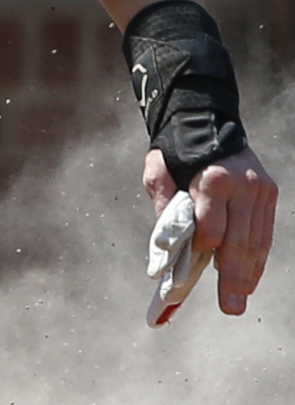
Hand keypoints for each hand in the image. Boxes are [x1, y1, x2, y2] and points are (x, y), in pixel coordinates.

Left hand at [146, 144, 276, 314]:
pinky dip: (256, 258)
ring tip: (238, 300)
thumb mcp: (157, 171)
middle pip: (239, 240)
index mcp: (212, 179)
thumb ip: (164, 205)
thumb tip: (168, 245)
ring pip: (255, 241)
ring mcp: (260, 191)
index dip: (202, 252)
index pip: (211, 227)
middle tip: (229, 307)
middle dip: (233, 278)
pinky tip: (249, 279)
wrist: (205, 120)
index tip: (190, 272)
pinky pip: (263, 234)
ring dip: (247, 274)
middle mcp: (243, 185)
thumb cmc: (175, 151)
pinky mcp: (269, 194)